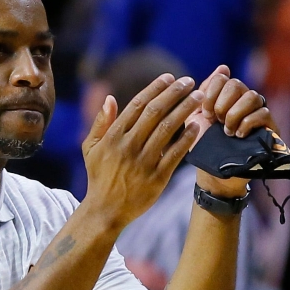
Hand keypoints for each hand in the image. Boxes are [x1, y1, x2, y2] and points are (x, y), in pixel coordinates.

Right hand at [81, 74, 203, 229]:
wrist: (105, 210)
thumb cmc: (99, 177)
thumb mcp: (90, 149)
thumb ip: (100, 123)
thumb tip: (110, 98)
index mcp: (113, 137)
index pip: (138, 105)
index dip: (155, 88)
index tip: (169, 78)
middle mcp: (128, 146)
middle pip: (156, 112)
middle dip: (174, 93)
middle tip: (189, 82)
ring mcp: (143, 162)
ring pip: (168, 128)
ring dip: (185, 109)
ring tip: (198, 98)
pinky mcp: (157, 177)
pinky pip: (175, 153)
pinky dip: (187, 138)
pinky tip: (196, 125)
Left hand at [187, 65, 278, 197]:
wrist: (213, 173)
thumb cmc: (203, 146)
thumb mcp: (195, 118)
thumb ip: (203, 93)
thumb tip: (223, 67)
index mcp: (225, 97)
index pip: (222, 78)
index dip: (211, 93)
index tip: (204, 112)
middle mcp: (243, 101)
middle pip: (237, 84)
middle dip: (222, 103)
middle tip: (216, 121)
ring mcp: (257, 113)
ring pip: (252, 96)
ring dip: (235, 114)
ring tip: (227, 130)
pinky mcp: (269, 128)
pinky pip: (264, 113)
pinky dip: (247, 123)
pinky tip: (238, 135)